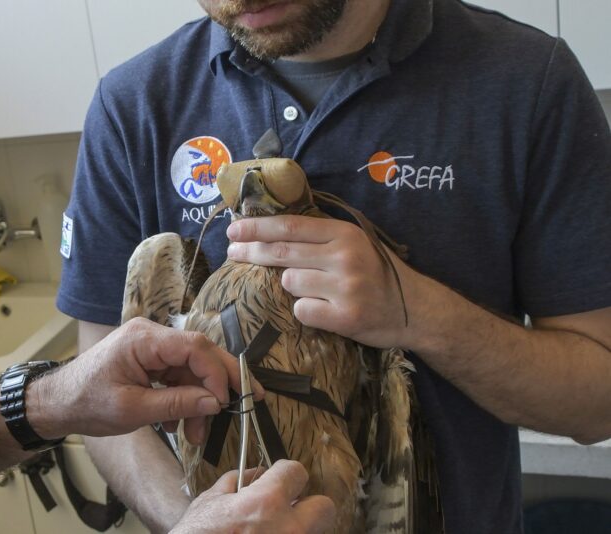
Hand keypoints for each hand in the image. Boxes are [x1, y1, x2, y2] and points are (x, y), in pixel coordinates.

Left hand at [30, 318, 262, 443]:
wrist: (57, 403)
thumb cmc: (85, 402)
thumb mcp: (133, 409)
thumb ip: (177, 404)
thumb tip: (215, 402)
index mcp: (143, 339)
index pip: (195, 347)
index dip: (217, 373)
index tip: (225, 401)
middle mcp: (150, 336)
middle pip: (199, 354)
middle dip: (219, 383)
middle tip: (243, 405)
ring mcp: (150, 348)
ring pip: (191, 370)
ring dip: (199, 402)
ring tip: (195, 434)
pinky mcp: (149, 362)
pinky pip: (177, 377)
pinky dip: (183, 401)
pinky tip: (178, 426)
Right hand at [172, 460, 334, 533]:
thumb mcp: (210, 502)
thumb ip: (238, 481)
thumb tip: (257, 473)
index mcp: (266, 503)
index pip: (297, 472)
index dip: (286, 473)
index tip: (281, 478)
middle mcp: (288, 528)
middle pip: (325, 507)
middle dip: (308, 505)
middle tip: (287, 509)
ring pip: (314, 532)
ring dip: (297, 528)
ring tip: (270, 530)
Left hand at [227, 215, 417, 347]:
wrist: (414, 309)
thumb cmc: (376, 273)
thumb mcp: (354, 243)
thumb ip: (319, 236)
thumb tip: (268, 228)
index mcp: (344, 234)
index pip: (290, 227)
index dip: (257, 228)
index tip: (234, 230)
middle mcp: (345, 257)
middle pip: (282, 252)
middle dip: (251, 251)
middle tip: (232, 252)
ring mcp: (345, 287)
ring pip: (288, 283)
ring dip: (291, 286)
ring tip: (315, 290)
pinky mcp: (345, 316)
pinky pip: (301, 310)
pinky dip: (305, 310)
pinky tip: (323, 309)